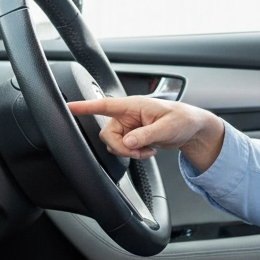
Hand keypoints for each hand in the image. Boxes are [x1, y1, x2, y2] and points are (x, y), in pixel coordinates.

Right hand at [66, 96, 225, 171]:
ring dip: (129, 152)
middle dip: (122, 148)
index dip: (84, 107)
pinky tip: (147, 150)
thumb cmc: (183, 120)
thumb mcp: (166, 128)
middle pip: (107, 134)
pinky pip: (123, 149)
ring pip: (114, 144)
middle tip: (140, 151)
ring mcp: (128, 127)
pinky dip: (134, 154)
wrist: (191, 130)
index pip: (103, 105)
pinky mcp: (131, 136)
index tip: (67, 106)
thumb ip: (146, 135)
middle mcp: (126, 115)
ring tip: (148, 149)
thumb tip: (128, 143)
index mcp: (132, 105)